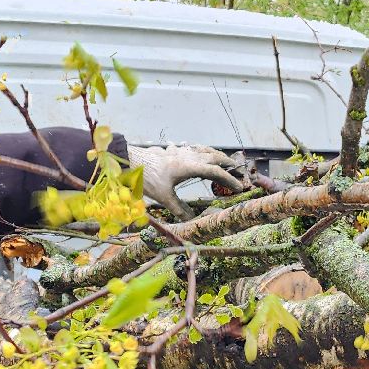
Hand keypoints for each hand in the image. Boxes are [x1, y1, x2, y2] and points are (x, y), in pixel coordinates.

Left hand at [127, 144, 247, 217]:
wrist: (130, 160)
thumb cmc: (147, 178)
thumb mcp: (164, 197)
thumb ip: (180, 209)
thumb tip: (192, 221)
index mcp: (190, 166)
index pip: (216, 172)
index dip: (229, 180)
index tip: (238, 188)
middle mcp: (189, 156)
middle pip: (215, 157)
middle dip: (229, 164)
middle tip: (239, 172)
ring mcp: (181, 151)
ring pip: (205, 150)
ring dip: (217, 156)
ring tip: (225, 162)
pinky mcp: (173, 150)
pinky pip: (194, 148)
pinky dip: (202, 151)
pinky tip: (199, 153)